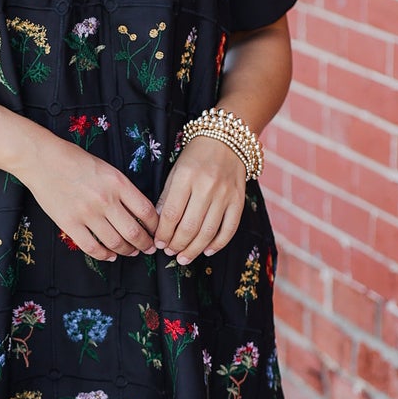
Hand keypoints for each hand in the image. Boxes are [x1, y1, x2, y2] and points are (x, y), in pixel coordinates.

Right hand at [23, 136, 159, 260]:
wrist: (42, 159)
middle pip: (134, 231)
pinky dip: (105, 255)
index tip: (156, 232)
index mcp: (118, 183)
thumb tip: (137, 211)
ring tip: (131, 252)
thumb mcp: (107, 168)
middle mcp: (105, 200)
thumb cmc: (74, 159)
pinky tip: (110, 255)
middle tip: (148, 248)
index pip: (146, 211)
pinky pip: (92, 247)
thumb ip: (122, 189)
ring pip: (115, 242)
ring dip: (127, 251)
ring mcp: (87, 213)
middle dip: (145, 244)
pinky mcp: (70, 223)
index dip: (155, 226)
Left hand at [153, 137, 246, 263]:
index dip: (163, 233)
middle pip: (189, 226)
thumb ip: (166, 197)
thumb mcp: (175, 171)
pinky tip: (207, 251)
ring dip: (194, 249)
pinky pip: (229, 229)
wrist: (228, 140)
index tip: (158, 243)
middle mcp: (206, 186)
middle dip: (177, 245)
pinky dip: (218, 244)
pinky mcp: (239, 200)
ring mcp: (225, 195)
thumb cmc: (196, 156)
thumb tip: (159, 225)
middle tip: (170, 252)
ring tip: (183, 258)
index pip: (171, 214)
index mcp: (186, 177)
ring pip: (208, 231)